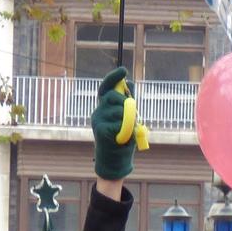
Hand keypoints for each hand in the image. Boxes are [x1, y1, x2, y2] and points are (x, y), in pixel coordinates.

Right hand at [90, 66, 146, 182]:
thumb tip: (130, 82)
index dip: (113, 78)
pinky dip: (125, 131)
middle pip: (113, 96)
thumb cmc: (122, 139)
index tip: (123, 70)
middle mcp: (98, 111)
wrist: (115, 160)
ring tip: (130, 130)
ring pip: (119, 110)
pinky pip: (119, 124)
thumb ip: (128, 102)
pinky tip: (123, 138)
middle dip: (127, 102)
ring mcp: (97, 120)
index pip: (106, 87)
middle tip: (134, 114)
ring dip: (129, 120)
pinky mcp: (100, 130)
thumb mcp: (127, 118)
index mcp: (104, 107)